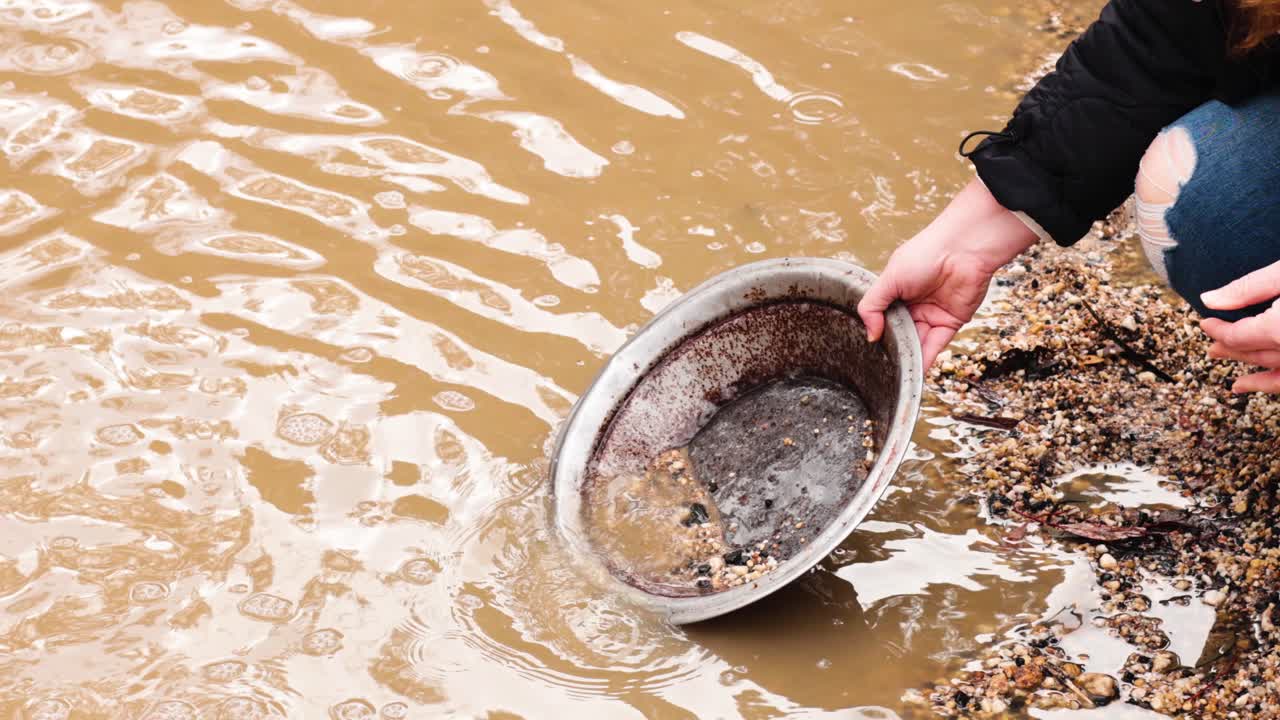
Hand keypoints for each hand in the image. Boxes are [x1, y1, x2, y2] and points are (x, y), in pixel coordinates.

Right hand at [858, 178, 1036, 366]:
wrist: (963, 249)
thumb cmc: (925, 253)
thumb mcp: (889, 278)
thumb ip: (873, 306)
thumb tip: (870, 335)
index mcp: (896, 292)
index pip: (882, 318)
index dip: (877, 332)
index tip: (868, 349)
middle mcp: (914, 304)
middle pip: (900, 333)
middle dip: (893, 348)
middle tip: (881, 366)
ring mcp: (932, 314)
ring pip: (917, 342)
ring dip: (908, 357)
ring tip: (897, 372)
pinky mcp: (951, 322)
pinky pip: (936, 345)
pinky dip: (926, 358)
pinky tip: (915, 370)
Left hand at [1201, 260, 1279, 393]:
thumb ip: (1250, 287)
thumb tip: (1209, 299)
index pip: (1239, 336)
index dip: (1219, 330)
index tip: (1205, 324)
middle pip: (1256, 354)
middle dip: (1232, 350)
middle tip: (1212, 351)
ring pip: (1276, 369)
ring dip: (1255, 371)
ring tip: (1237, 381)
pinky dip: (1273, 384)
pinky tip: (1258, 388)